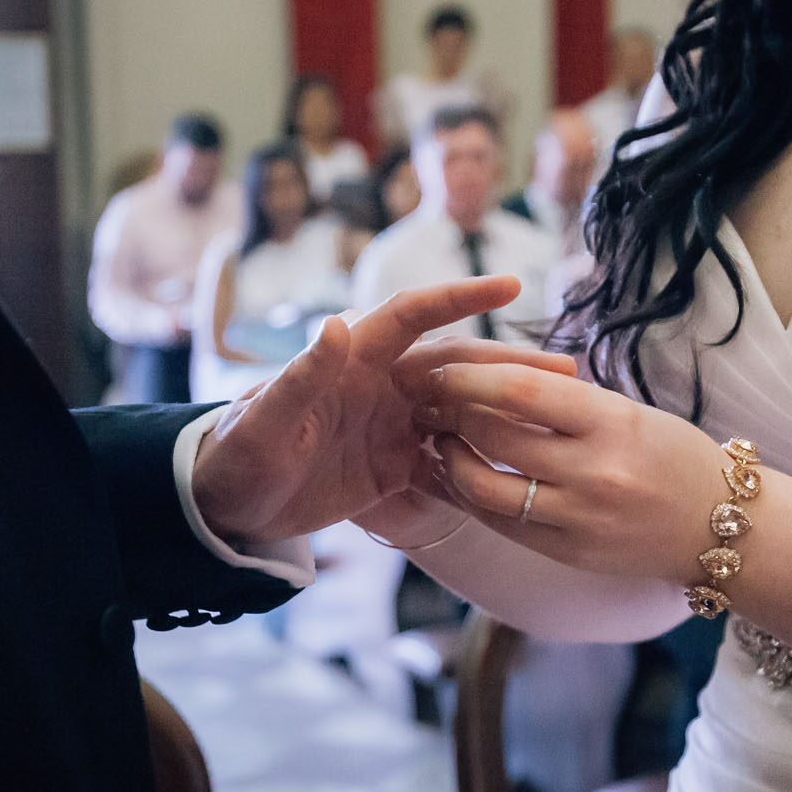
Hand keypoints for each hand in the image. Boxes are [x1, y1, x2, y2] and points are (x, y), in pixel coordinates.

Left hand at [191, 279, 574, 543]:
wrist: (224, 506)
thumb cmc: (235, 455)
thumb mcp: (264, 421)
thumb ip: (300, 377)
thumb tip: (336, 324)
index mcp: (352, 359)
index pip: (413, 315)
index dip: (459, 296)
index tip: (509, 285)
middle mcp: (380, 385)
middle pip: (456, 367)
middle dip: (511, 367)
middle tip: (568, 373)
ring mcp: (390, 425)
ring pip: (461, 413)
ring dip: (508, 415)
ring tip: (562, 421)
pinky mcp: (392, 465)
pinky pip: (448, 461)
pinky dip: (481, 466)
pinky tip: (521, 475)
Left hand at [412, 361, 734, 585]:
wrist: (718, 526)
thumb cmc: (671, 454)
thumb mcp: (627, 411)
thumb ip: (563, 399)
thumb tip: (487, 377)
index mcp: (612, 423)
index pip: (521, 391)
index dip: (470, 377)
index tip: (443, 366)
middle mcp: (594, 473)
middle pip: (494, 437)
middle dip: (449, 413)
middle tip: (426, 398)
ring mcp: (579, 519)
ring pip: (486, 488)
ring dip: (451, 459)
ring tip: (438, 438)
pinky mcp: (568, 552)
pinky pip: (502, 524)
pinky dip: (470, 498)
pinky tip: (456, 477)